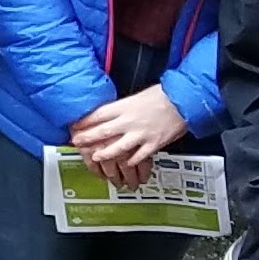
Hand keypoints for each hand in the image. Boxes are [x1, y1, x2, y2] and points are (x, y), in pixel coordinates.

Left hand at [71, 86, 187, 186]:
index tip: (74, 125)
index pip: (97, 115)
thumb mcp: (136, 97)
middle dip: (87, 138)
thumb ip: (122, 107)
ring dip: (105, 153)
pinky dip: (131, 160)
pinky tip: (126, 164)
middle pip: (102, 131)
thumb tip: (109, 113)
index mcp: (123, 107)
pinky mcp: (154, 144)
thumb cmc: (162, 96)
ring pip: (118, 147)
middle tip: (76, 142)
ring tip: (96, 157)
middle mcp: (129, 121)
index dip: (84, 122)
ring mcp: (141, 134)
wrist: (184, 101)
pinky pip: (139, 155)